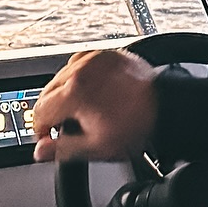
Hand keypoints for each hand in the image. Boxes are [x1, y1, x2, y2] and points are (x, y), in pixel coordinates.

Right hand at [31, 48, 157, 162]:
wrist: (168, 106)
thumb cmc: (138, 125)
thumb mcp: (96, 147)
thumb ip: (62, 150)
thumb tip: (40, 151)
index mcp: (74, 92)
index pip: (39, 110)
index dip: (40, 129)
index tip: (48, 137)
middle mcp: (80, 70)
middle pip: (47, 92)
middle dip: (51, 111)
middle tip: (64, 128)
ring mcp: (93, 59)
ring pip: (62, 76)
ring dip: (63, 93)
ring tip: (81, 111)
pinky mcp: (106, 55)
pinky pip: (81, 63)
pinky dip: (79, 77)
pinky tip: (89, 91)